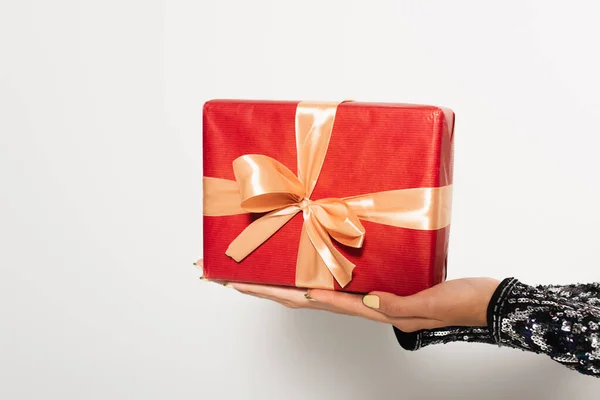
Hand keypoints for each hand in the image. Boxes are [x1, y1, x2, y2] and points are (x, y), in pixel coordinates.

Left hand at [197, 260, 498, 331]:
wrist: (487, 300)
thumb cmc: (465, 302)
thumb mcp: (433, 304)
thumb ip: (400, 302)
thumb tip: (368, 299)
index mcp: (371, 308)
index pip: (310, 299)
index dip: (273, 292)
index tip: (239, 284)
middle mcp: (364, 300)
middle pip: (303, 293)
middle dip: (264, 286)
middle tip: (230, 275)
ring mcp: (372, 289)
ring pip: (319, 282)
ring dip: (287, 277)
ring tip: (260, 265)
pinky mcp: (385, 275)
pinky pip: (342, 271)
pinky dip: (319, 264)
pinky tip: (311, 256)